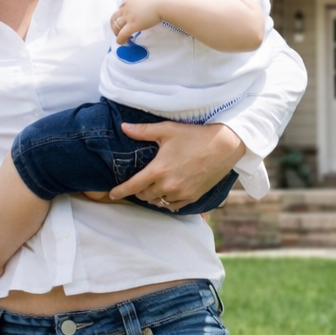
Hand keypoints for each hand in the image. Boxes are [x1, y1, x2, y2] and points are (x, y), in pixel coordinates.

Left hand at [110, 0, 166, 43]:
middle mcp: (126, 8)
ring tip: (122, 38)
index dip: (120, 16)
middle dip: (114, 26)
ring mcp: (129, 17)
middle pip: (114, 18)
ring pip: (116, 27)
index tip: (124, 21)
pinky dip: (120, 40)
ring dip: (117, 34)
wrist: (163, 2)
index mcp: (130, 1)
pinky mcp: (133, 25)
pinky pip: (122, 35)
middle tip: (119, 32)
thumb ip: (146, 2)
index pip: (120, 8)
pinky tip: (123, 42)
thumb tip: (152, 5)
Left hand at [110, 121, 245, 208]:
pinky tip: (167, 194)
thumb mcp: (167, 130)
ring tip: (152, 188)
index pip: (133, 185)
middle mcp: (168, 185)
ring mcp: (181, 193)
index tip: (112, 195)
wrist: (223, 146)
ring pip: (158, 202)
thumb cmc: (194, 135)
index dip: (120, 191)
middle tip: (139, 183)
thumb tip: (123, 127)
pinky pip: (174, 206)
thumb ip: (143, 131)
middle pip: (145, 195)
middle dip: (138, 191)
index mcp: (159, 170)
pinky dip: (167, 202)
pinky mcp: (193, 197)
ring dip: (152, 196)